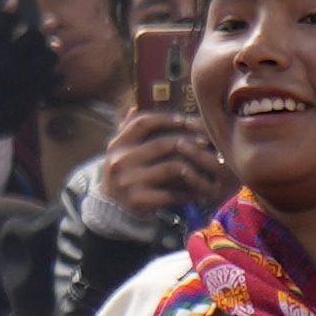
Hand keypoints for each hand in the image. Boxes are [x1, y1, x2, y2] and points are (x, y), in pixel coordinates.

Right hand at [94, 106, 226, 226]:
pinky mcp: (138, 200)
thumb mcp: (120, 151)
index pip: (143, 123)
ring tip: (204, 168)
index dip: (166, 118)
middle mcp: (120, 160)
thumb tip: (135, 107)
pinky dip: (187, 192)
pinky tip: (196, 191)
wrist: (110, 209)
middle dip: (188, 141)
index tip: (184, 120)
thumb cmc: (124, 174)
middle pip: (162, 144)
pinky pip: (171, 193)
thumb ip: (127, 130)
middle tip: (205, 142)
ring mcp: (129, 181)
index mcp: (118, 144)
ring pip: (171, 167)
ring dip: (192, 168)